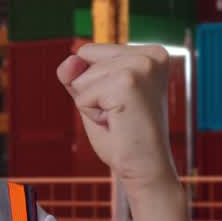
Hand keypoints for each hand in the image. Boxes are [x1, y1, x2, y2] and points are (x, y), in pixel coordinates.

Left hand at [56, 43, 177, 195]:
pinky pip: (82, 95)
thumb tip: (70, 59)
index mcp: (150, 53)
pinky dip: (91, 114)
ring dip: (92, 103)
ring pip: (81, 77)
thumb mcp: (93, 94)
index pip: (89, 51)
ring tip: (119, 118)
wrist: (144, 169)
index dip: (94, 81)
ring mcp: (142, 66)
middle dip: (91, 90)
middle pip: (84, 57)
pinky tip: (117, 123)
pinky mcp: (128, 82)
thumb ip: (75, 73)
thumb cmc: (123, 135)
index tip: (120, 102)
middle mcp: (151, 55)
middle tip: (120, 113)